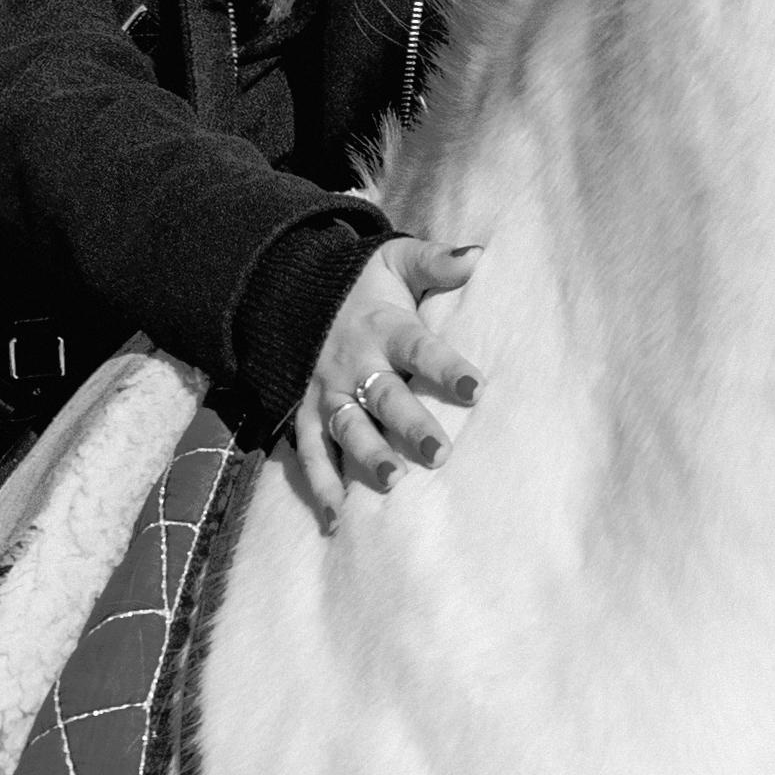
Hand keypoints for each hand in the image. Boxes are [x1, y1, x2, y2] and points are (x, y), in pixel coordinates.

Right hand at [294, 236, 482, 524]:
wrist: (295, 289)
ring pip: (347, 426)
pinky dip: (321, 486)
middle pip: (384, 395)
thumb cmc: (365, 284)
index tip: (476, 387)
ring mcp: (328, 392)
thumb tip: (478, 255)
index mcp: (383, 326)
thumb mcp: (397, 259)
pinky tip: (338, 519)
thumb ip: (436, 261)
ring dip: (367, 454)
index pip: (418, 346)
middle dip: (410, 424)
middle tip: (440, 453)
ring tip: (392, 481)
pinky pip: (310, 452)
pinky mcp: (308, 413)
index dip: (445, 366)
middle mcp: (354, 363)